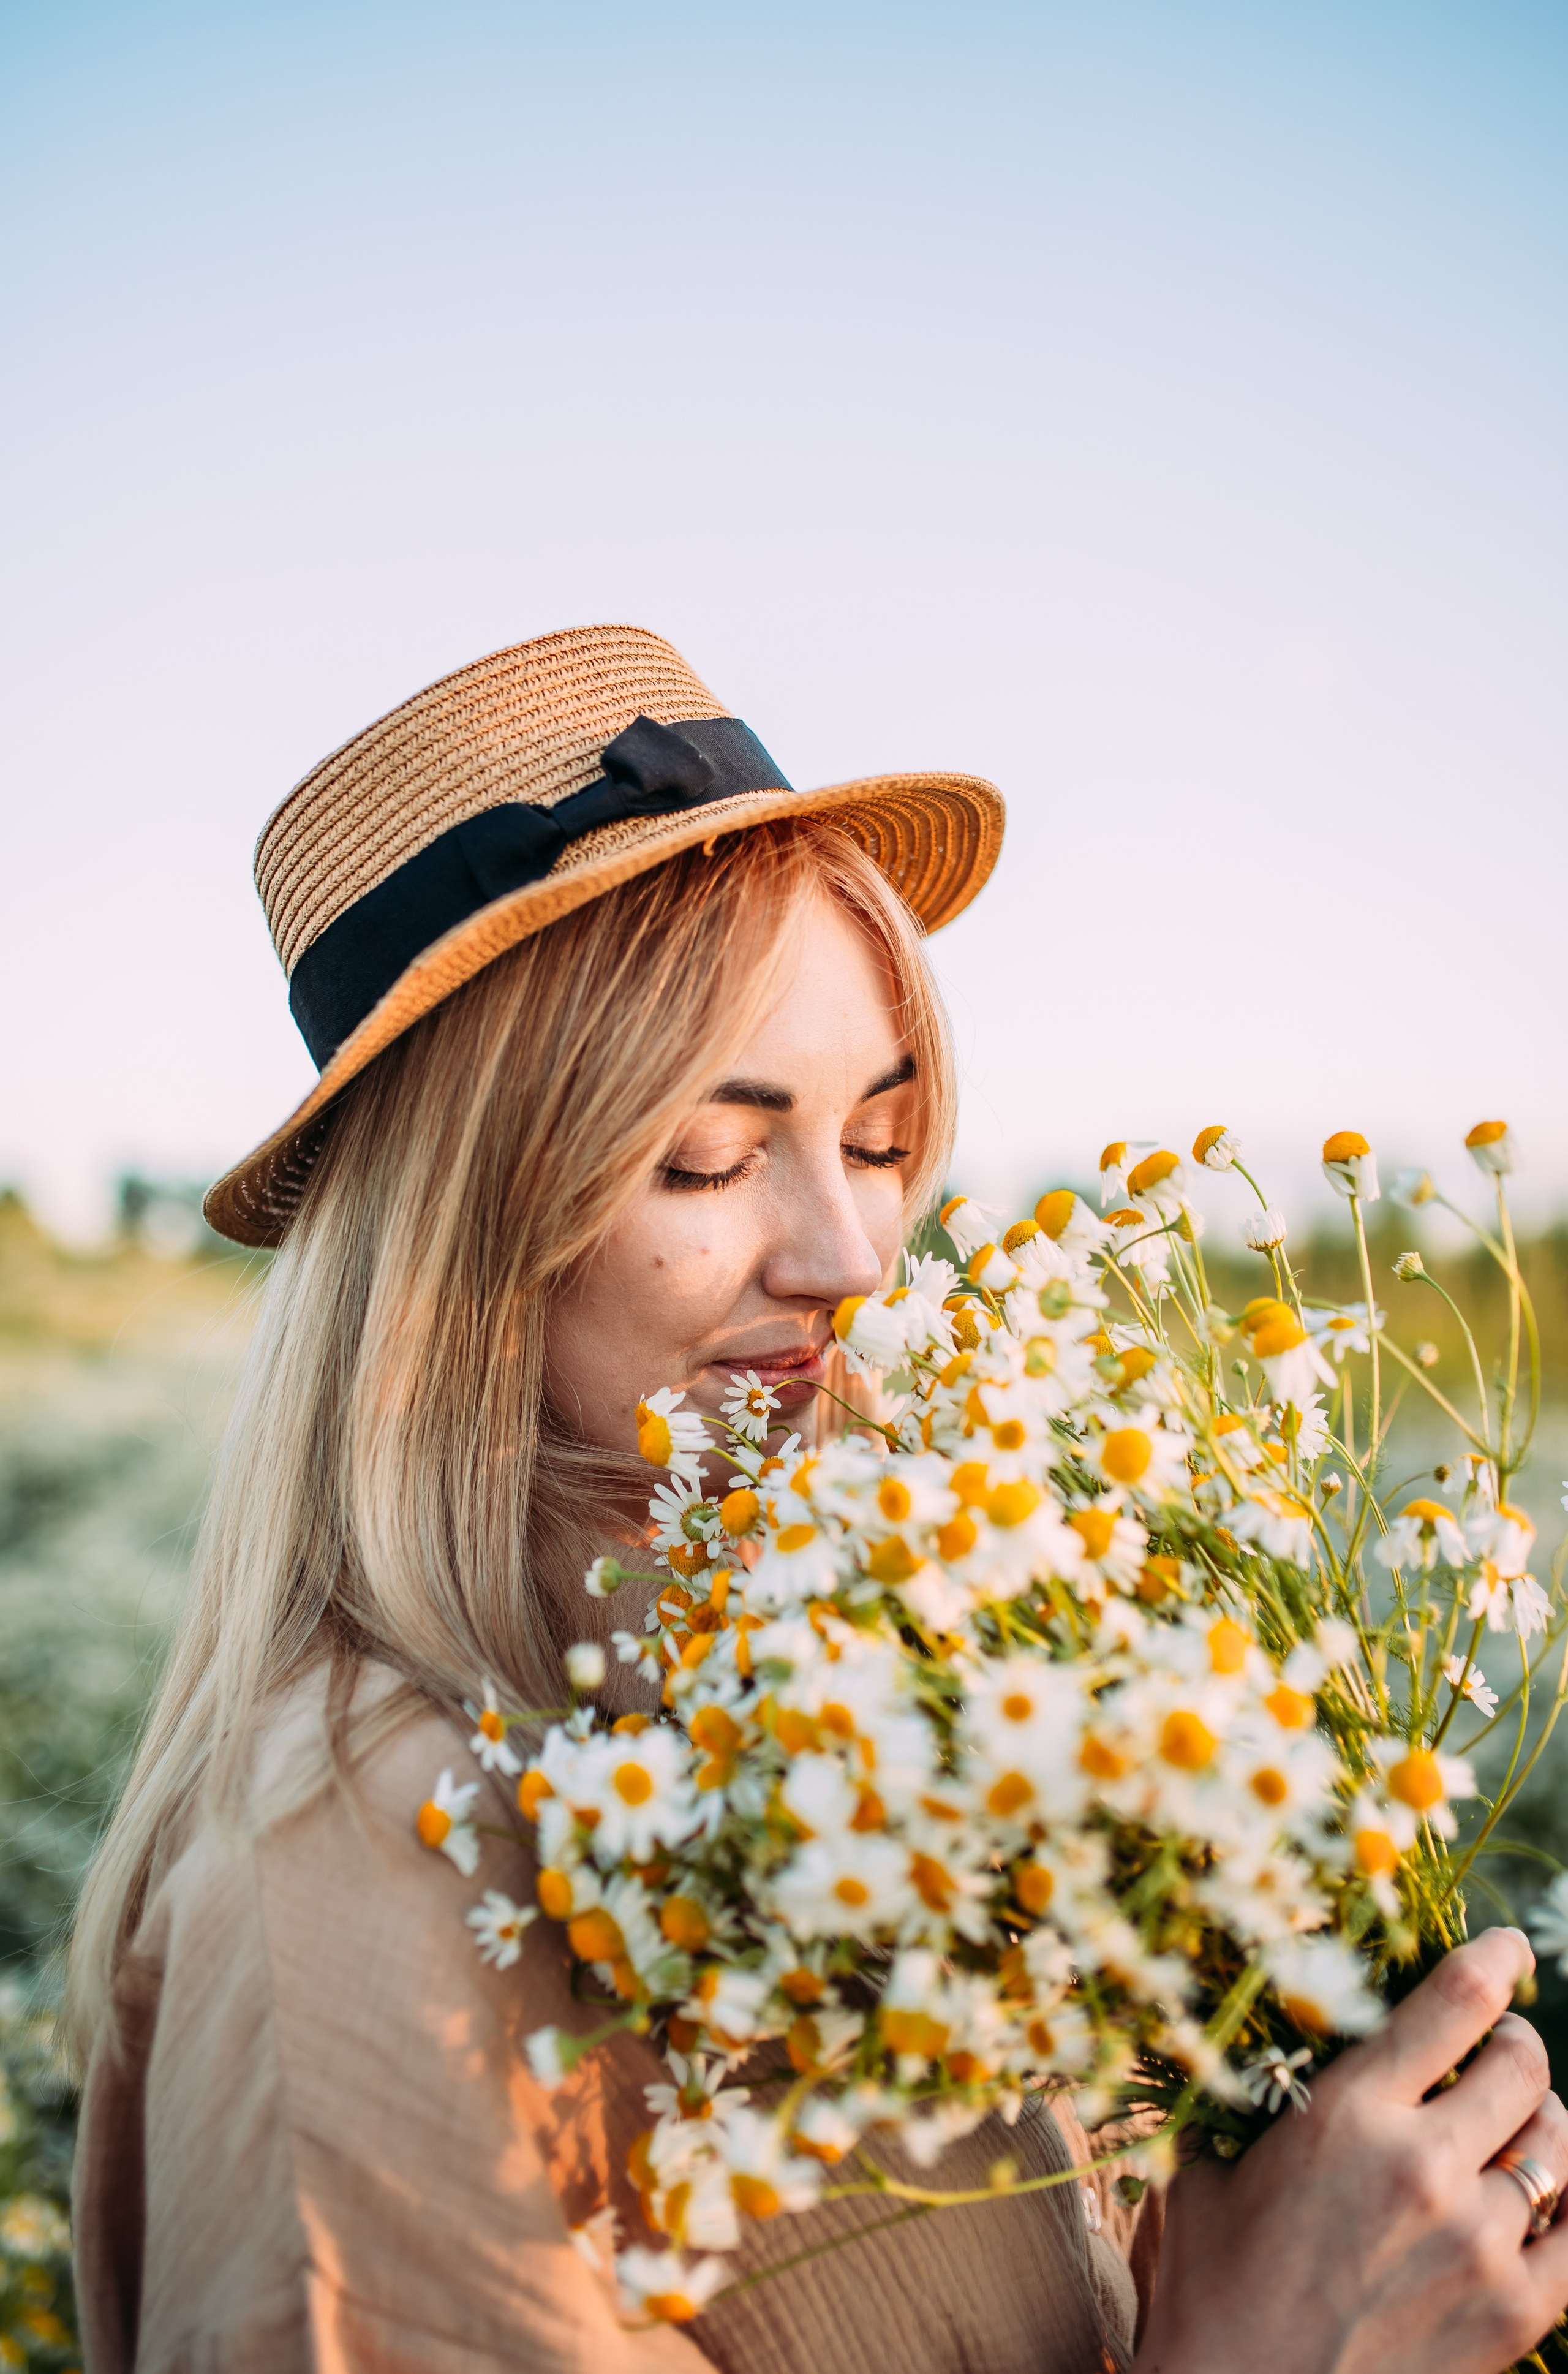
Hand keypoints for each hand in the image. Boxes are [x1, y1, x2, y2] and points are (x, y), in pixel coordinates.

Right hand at [1134, 1928, 1567, 2373]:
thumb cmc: (1210, 2298)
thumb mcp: (1212, 2177)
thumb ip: (1262, 2114)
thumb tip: (1279, 2063)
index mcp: (1347, 2116)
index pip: (1455, 2003)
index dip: (1495, 1961)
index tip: (1509, 1949)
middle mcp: (1424, 2166)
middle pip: (1523, 2067)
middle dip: (1518, 2047)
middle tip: (1503, 2050)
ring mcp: (1480, 2244)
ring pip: (1558, 2145)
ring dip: (1543, 2125)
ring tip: (1518, 2130)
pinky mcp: (1516, 2316)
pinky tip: (1549, 2198)